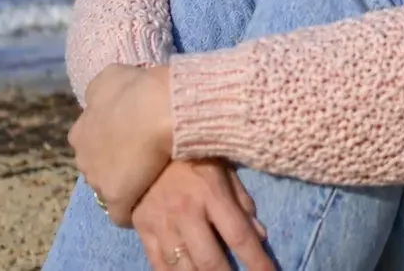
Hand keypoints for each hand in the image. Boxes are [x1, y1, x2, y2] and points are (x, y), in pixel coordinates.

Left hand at [69, 63, 173, 224]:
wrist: (157, 107)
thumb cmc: (138, 88)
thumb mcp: (113, 75)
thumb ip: (105, 86)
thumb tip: (108, 90)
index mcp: (80, 130)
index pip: (92, 141)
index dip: (114, 138)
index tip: (134, 134)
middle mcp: (82, 154)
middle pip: (97, 164)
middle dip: (116, 161)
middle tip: (143, 153)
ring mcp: (96, 178)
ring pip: (108, 186)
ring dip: (125, 181)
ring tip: (150, 173)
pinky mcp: (115, 198)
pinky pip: (121, 212)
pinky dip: (133, 207)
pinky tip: (149, 198)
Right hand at [133, 159, 271, 270]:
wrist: (146, 145)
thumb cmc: (195, 157)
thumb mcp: (225, 169)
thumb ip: (242, 203)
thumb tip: (260, 235)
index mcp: (212, 193)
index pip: (240, 236)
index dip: (258, 262)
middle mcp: (186, 212)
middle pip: (210, 261)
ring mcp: (162, 224)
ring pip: (183, 269)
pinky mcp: (143, 230)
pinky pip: (159, 266)